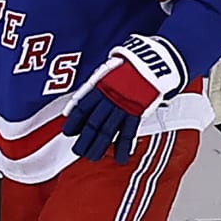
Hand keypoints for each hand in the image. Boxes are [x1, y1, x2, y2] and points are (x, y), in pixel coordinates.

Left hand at [62, 34, 186, 163]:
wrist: (153, 62)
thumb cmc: (128, 66)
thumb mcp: (107, 72)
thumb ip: (93, 88)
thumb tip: (75, 106)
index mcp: (100, 86)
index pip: (82, 107)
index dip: (73, 122)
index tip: (67, 132)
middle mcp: (110, 98)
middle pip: (93, 123)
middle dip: (84, 140)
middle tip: (78, 151)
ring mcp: (124, 106)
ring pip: (108, 131)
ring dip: (99, 146)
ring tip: (92, 157)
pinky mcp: (138, 112)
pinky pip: (129, 132)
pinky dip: (124, 147)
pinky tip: (120, 158)